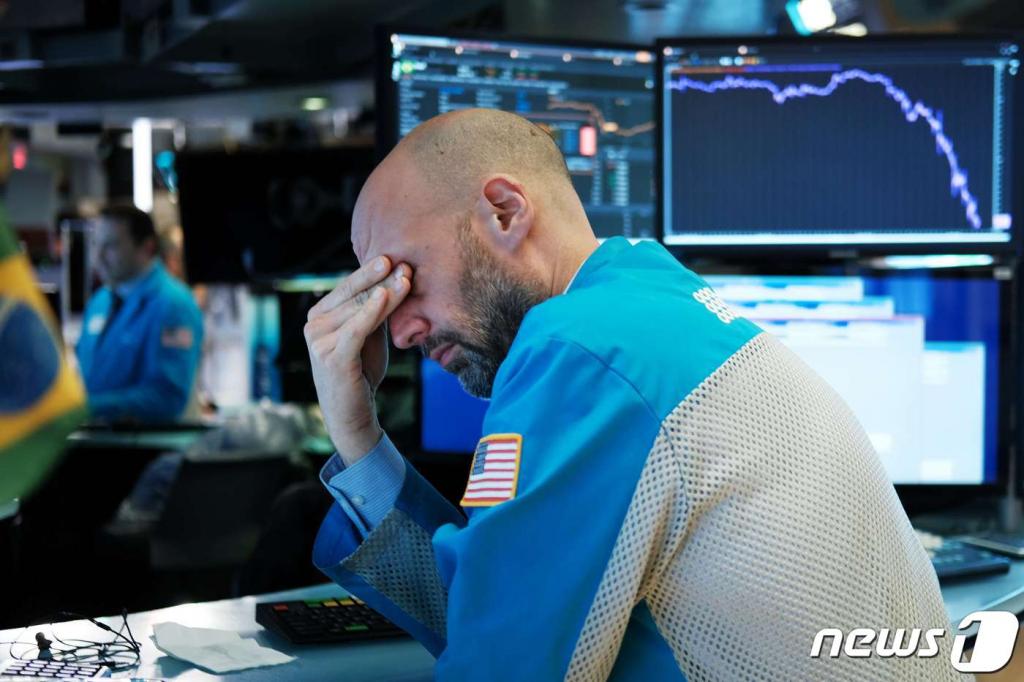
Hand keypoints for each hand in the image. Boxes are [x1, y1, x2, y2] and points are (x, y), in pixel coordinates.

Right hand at [304, 256, 410, 464]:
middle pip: (353, 295)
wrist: (354, 411)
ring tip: (406, 278)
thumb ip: (374, 309)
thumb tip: (394, 277)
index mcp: (320, 314)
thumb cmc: (361, 370)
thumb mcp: (369, 333)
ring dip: (385, 293)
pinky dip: (370, 311)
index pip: (349, 287)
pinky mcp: (331, 356)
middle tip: (400, 261)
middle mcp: (314, 324)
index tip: (394, 257)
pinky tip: (384, 296)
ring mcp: (319, 340)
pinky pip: (355, 329)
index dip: (371, 272)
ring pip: (358, 310)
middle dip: (379, 278)